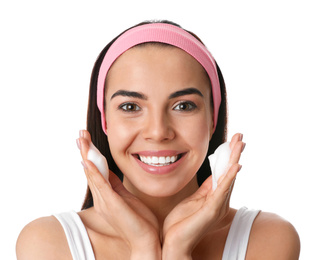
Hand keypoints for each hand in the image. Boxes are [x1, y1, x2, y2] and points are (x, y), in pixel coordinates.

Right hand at [77, 130, 160, 257]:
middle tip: (80, 133)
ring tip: (81, 140)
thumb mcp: (127, 197)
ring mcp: (105, 201)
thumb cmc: (139, 221)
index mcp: (106, 195)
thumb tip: (110, 172)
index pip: (96, 170)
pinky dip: (93, 172)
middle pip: (91, 169)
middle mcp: (102, 198)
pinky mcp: (112, 205)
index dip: (91, 154)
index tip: (87, 139)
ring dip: (87, 155)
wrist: (146, 242)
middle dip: (86, 150)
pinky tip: (87, 161)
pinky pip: (101, 185)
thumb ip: (117, 185)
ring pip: (93, 174)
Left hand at [162, 133, 244, 257]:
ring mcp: (217, 205)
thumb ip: (205, 189)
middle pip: (229, 172)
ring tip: (240, 144)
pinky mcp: (212, 210)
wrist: (174, 242)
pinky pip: (222, 190)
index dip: (228, 156)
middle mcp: (220, 200)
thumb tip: (212, 175)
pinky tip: (236, 165)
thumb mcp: (193, 200)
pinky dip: (229, 177)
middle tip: (240, 136)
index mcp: (215, 197)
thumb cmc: (181, 223)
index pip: (223, 172)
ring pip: (228, 177)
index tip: (233, 141)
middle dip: (234, 153)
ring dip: (234, 159)